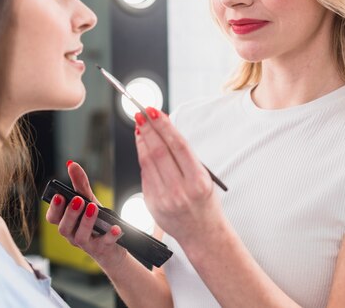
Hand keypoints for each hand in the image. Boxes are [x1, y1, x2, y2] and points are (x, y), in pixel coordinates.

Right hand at [45, 162, 126, 269]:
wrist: (112, 246)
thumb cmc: (96, 221)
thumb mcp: (89, 201)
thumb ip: (80, 184)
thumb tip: (71, 164)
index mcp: (66, 222)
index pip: (53, 218)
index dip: (54, 208)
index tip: (59, 196)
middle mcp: (72, 235)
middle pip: (64, 228)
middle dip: (70, 213)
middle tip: (78, 199)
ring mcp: (87, 243)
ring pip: (80, 236)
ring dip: (86, 221)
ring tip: (93, 207)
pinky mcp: (102, 248)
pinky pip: (105, 243)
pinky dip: (110, 235)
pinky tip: (116, 227)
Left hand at [134, 107, 224, 244]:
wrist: (202, 234)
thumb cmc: (204, 201)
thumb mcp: (204, 177)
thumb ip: (184, 156)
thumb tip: (164, 128)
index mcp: (198, 181)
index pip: (177, 146)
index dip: (163, 125)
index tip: (154, 110)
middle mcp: (181, 190)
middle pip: (159, 151)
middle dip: (148, 129)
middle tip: (141, 113)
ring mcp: (164, 199)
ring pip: (147, 162)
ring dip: (142, 140)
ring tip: (139, 125)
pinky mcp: (152, 204)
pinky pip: (145, 175)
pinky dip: (142, 157)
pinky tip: (142, 145)